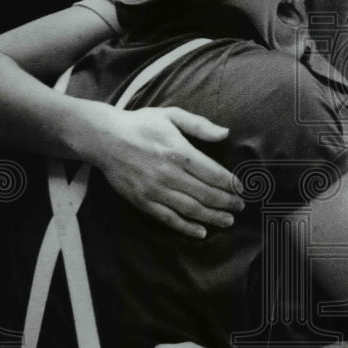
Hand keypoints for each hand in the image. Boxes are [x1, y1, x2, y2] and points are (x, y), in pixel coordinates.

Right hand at [80, 105, 244, 237]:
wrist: (104, 138)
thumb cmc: (141, 124)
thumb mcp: (171, 115)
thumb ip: (200, 125)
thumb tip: (225, 134)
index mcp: (178, 151)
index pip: (213, 173)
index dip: (231, 184)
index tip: (243, 189)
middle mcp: (168, 173)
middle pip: (205, 193)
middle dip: (227, 202)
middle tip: (240, 207)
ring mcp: (154, 190)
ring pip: (190, 209)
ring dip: (212, 217)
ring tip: (228, 220)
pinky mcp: (142, 201)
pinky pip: (168, 218)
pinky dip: (186, 227)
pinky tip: (201, 232)